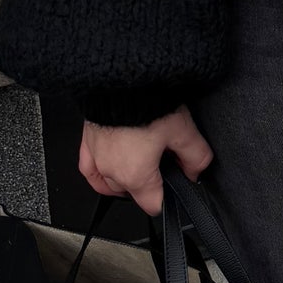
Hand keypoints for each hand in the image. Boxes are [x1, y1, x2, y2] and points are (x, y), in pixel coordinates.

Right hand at [79, 106, 213, 213]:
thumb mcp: (183, 130)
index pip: (153, 205)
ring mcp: (96, 158)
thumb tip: (196, 171)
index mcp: (136, 175)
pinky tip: (108, 168)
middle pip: (132, 194)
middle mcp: (112, 171)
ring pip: (109, 184)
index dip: (168, 198)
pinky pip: (89, 170)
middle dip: (149, 184)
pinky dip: (99, 173)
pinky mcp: (86, 142)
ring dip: (125, 179)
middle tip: (163, 162)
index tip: (175, 185)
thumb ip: (195, 157)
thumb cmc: (148, 102)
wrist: (122, 76)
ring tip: (141, 164)